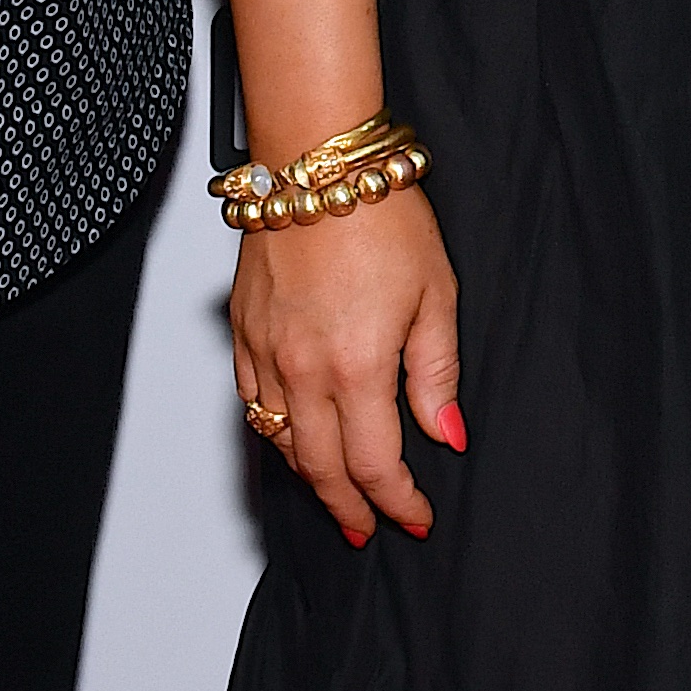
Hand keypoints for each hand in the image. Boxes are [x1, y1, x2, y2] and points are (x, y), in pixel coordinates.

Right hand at [231, 190, 464, 546]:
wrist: (318, 161)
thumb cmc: (380, 213)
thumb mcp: (435, 294)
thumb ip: (437, 373)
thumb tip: (447, 434)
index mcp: (356, 366)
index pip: (375, 465)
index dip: (397, 501)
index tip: (417, 516)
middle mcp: (302, 369)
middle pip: (321, 469)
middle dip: (350, 508)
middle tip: (371, 529)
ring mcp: (265, 351)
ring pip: (282, 442)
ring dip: (311, 478)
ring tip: (338, 496)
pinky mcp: (243, 331)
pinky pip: (253, 402)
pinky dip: (275, 433)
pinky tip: (295, 438)